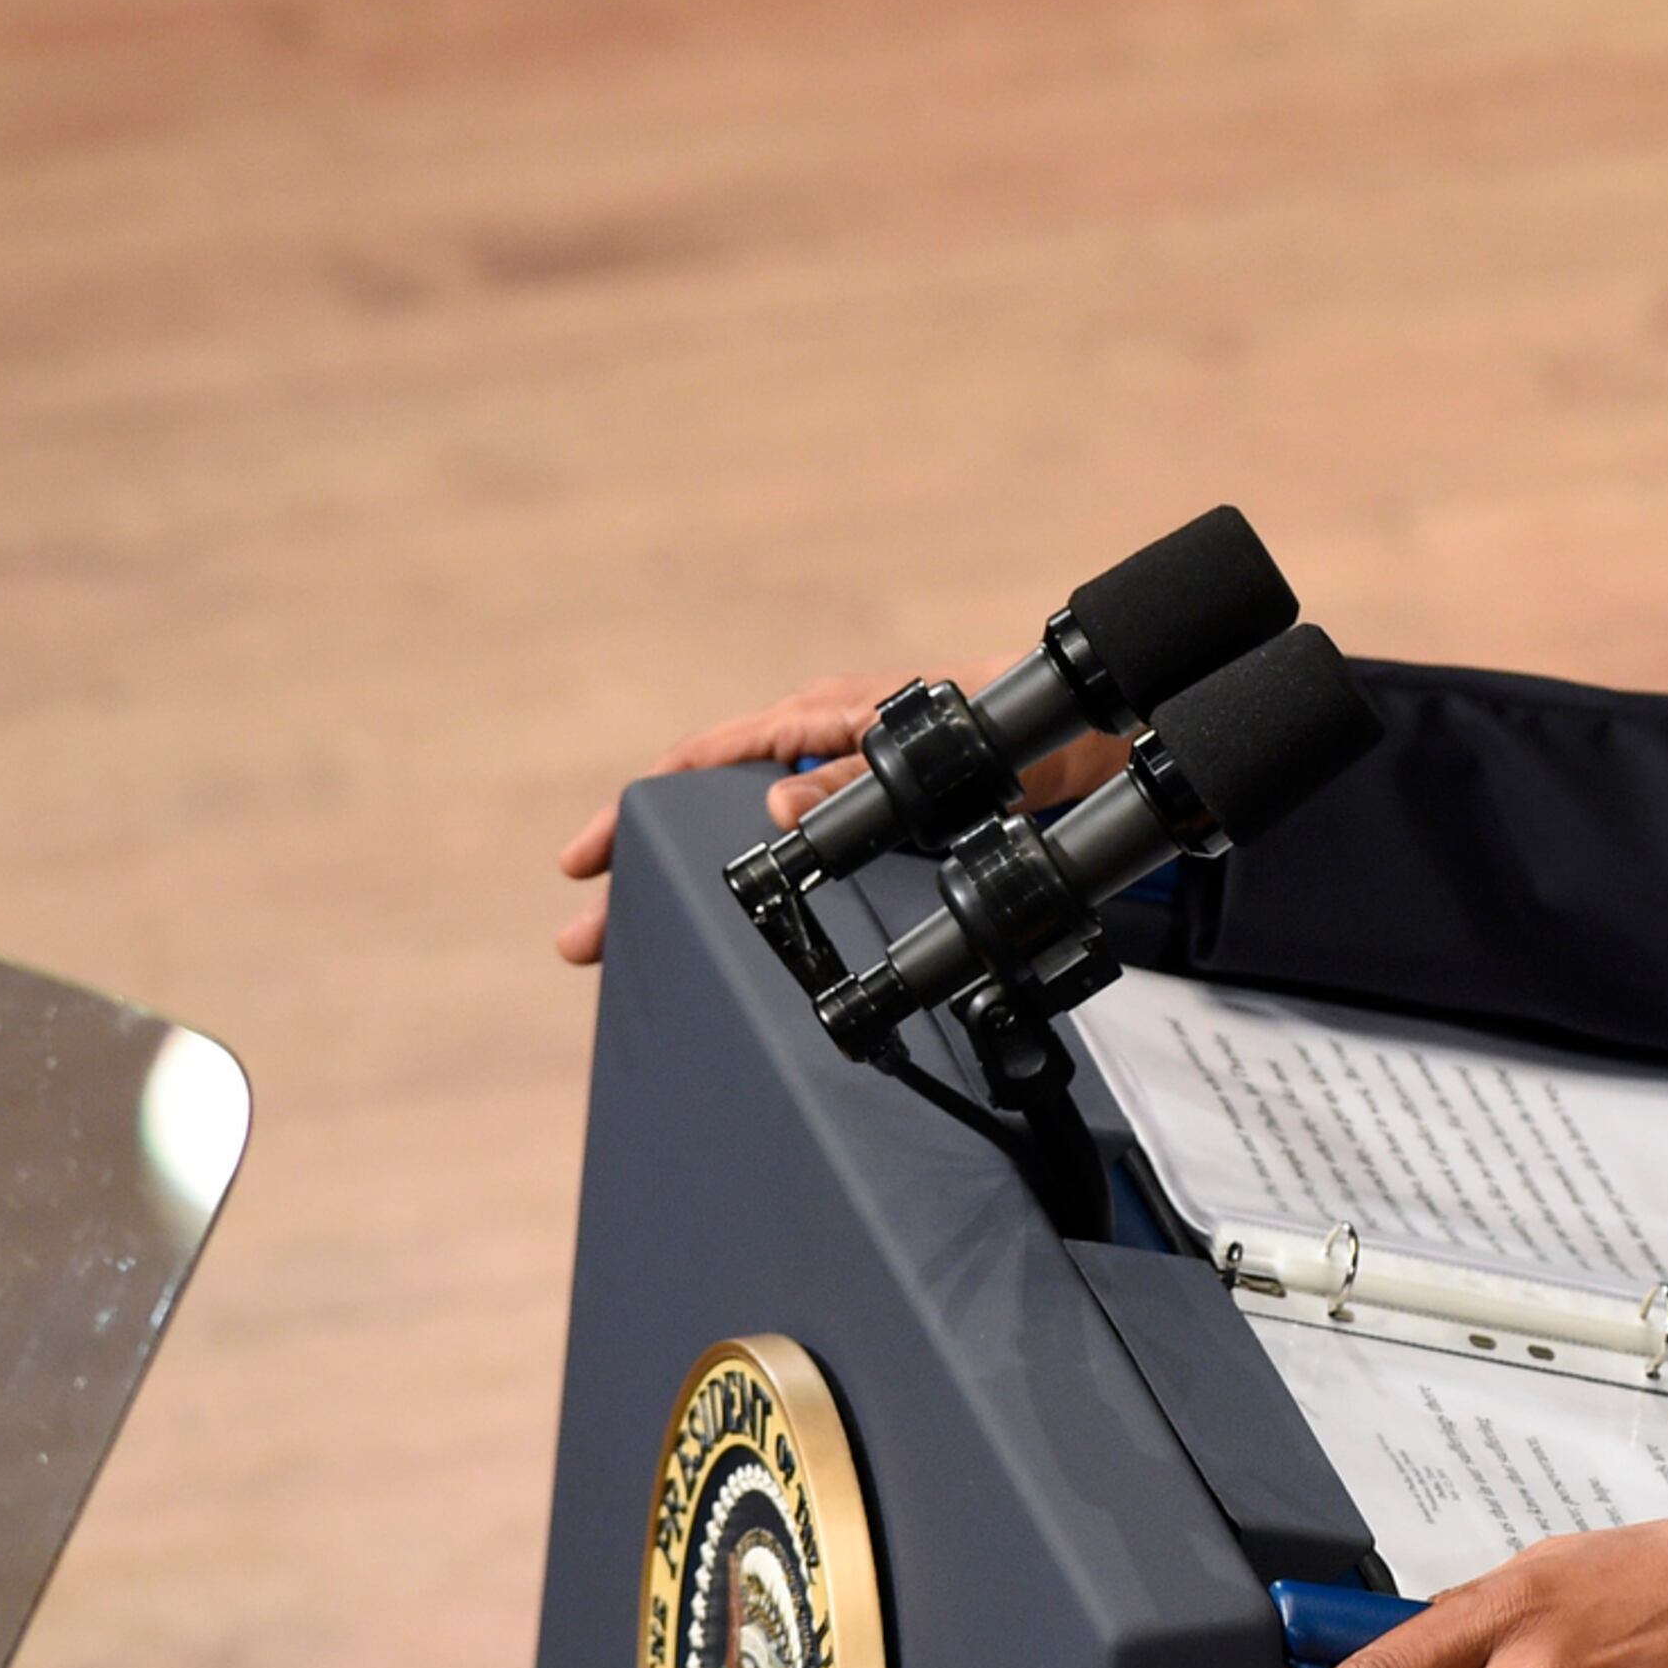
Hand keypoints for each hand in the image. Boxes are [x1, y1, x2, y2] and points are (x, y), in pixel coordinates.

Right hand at [551, 669, 1132, 963]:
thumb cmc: (1007, 720)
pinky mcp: (872, 816)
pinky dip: (753, 890)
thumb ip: (856, 779)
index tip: (587, 856)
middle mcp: (818, 745)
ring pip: (741, 837)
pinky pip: (794, 853)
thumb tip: (776, 810)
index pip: (698, 763)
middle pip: (703, 810)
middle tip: (586, 935)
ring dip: (691, 888)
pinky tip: (734, 934)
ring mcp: (842, 782)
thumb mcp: (930, 757)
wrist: (1081, 737)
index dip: (635, 810)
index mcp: (816, 718)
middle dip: (640, 871)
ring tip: (638, 948)